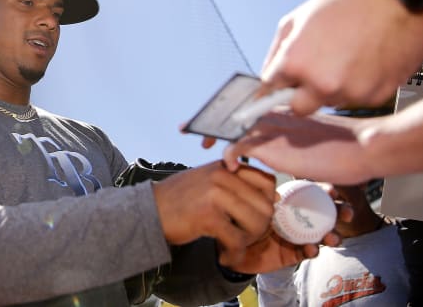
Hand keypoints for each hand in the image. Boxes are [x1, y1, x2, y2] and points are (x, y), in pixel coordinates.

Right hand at [152, 161, 276, 266]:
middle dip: (260, 228)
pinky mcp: (208, 216)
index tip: (255, 217)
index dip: (268, 203)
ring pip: (255, 223)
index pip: (267, 181)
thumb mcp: (208, 181)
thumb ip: (236, 185)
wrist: (148, 211)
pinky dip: (235, 254)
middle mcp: (223, 175)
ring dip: (248, 242)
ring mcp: (215, 194)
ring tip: (234, 247)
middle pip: (265, 206)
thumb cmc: (178, 200)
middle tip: (244, 238)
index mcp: (225, 166)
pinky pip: (236, 240)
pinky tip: (225, 257)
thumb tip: (274, 197)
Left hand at [221, 183, 353, 272]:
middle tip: (346, 213)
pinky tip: (311, 248)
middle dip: (342, 212)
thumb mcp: (249, 196)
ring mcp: (299, 235)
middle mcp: (300, 216)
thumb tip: (261, 169)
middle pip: (329, 212)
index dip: (329, 191)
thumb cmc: (240, 213)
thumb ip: (256, 182)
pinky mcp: (293, 253)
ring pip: (324, 234)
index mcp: (293, 199)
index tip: (333, 192)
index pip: (316, 192)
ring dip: (334, 234)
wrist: (230, 241)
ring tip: (333, 237)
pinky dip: (312, 250)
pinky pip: (308, 252)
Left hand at [222, 111, 378, 184]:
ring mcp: (274, 126)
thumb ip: (298, 138)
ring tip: (209, 147)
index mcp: (287, 108)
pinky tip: (231, 166)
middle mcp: (277, 112)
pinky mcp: (273, 143)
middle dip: (214, 122)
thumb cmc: (349, 146)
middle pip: (234, 112)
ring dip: (217, 136)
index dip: (232, 115)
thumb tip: (292, 150)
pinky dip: (229, 155)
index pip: (251, 107)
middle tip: (195, 130)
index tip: (219, 125)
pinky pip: (238, 145)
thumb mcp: (317, 137)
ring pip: (232, 126)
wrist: (366, 147)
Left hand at [260, 0, 422, 114]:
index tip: (274, 90)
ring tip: (346, 56)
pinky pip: (357, 100)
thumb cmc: (349, 2)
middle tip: (311, 75)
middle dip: (299, 96)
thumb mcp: (296, 19)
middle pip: (298, 108)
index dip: (274, 87)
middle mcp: (321, 84)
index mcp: (296, 64)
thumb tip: (269, 75)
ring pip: (329, 102)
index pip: (270, 92)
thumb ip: (276, 52)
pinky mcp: (375, 96)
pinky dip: (358, 86)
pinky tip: (365, 61)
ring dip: (331, 87)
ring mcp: (350, 93)